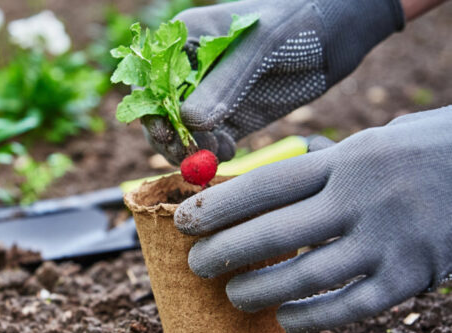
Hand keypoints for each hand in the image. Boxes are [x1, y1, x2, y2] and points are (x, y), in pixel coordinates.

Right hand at [144, 0, 404, 163]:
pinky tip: (229, 151)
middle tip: (185, 155)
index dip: (151, 108)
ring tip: (213, 153)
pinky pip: (210, 142)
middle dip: (169, 135)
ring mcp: (210, 96)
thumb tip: (188, 123)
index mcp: (183, 40)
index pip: (151, 79)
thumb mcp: (258, 48)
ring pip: (182, 132)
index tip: (165, 131)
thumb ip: (224, 84)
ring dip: (190, 148)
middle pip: (160, 111)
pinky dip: (213, 153)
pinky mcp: (230, 117)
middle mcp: (189, 70)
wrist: (338, 31)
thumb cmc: (296, 20)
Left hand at [175, 107, 451, 332]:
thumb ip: (322, 166)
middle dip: (225, 251)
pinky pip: (351, 305)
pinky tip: (286, 320)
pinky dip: (313, 316)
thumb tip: (259, 186)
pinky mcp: (412, 276)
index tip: (184, 221)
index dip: (219, 206)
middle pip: (276, 231)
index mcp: (348, 160)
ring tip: (234, 295)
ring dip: (260, 290)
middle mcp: (364, 198)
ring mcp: (390, 240)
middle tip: (196, 265)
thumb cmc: (423, 153)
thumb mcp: (372, 143)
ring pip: (307, 275)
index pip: (268, 185)